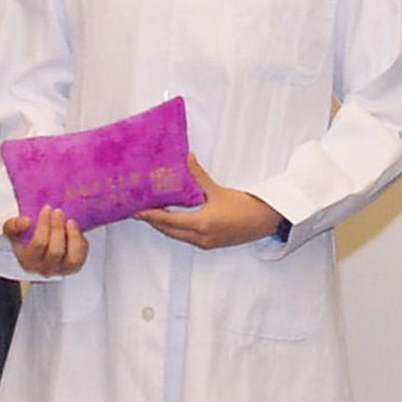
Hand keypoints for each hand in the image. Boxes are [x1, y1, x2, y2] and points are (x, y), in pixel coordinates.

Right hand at [7, 208, 88, 276]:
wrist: (39, 246)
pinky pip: (81, 257)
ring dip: (73, 237)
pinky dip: (80, 242)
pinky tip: (74, 229)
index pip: (38, 244)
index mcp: (28, 261)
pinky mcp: (74, 267)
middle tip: (58, 211)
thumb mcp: (13, 231)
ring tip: (70, 221)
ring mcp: (61, 270)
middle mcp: (45, 269)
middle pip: (55, 251)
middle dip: (58, 228)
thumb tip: (26, 222)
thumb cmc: (26, 238)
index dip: (44, 225)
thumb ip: (13, 225)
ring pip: (72, 259)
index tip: (47, 208)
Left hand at [134, 180, 287, 249]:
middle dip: (153, 221)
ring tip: (153, 212)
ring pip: (176, 235)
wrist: (265, 221)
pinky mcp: (209, 244)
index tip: (135, 210)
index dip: (149, 215)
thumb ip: (199, 176)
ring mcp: (204, 243)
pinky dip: (176, 228)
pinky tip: (173, 218)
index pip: (167, 220)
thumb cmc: (245, 206)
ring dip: (164, 225)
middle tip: (141, 209)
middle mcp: (199, 237)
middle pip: (168, 230)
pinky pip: (186, 237)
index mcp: (201, 223)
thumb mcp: (218, 190)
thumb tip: (187, 158)